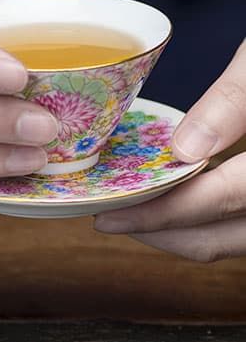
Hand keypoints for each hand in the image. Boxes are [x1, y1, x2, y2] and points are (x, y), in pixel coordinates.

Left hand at [95, 40, 245, 261]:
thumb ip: (234, 100)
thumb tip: (184, 147)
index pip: (220, 200)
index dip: (160, 213)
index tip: (109, 216)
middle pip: (222, 238)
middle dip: (160, 233)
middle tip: (112, 219)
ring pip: (233, 241)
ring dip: (181, 233)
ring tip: (136, 213)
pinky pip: (242, 226)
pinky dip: (206, 222)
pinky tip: (176, 198)